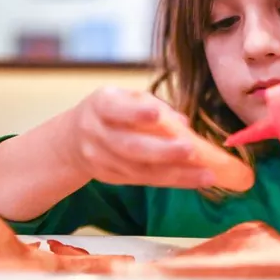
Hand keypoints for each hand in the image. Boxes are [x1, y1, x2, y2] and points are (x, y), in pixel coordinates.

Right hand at [62, 87, 215, 187]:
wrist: (73, 140)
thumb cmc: (113, 111)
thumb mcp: (126, 98)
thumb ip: (152, 106)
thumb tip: (183, 122)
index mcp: (101, 105)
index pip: (115, 110)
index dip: (135, 113)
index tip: (157, 114)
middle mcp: (97, 133)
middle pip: (131, 147)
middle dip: (163, 151)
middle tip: (192, 151)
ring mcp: (101, 159)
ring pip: (141, 170)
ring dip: (176, 174)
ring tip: (206, 175)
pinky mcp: (111, 178)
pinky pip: (144, 180)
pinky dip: (172, 181)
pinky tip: (195, 180)